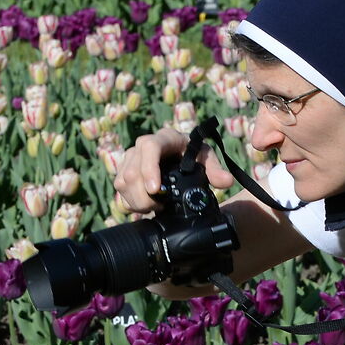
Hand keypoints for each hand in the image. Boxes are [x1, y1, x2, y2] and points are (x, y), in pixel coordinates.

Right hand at [112, 124, 234, 215]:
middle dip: (144, 196)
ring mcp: (130, 158)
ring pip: (122, 182)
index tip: (155, 189)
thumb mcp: (206, 159)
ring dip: (138, 201)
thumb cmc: (193, 155)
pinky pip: (119, 189)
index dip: (149, 168)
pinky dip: (131, 202)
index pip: (149, 147)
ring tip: (155, 206)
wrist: (179, 158)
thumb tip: (226, 182)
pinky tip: (146, 205)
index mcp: (163, 138)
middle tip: (160, 205)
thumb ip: (215, 170)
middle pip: (131, 171)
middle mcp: (141, 146)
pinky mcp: (123, 171)